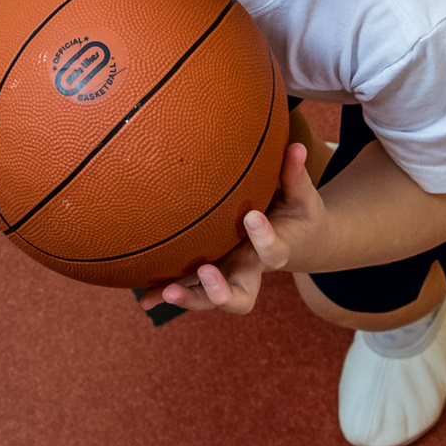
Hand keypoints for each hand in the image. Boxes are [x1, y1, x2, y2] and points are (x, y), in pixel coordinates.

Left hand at [142, 143, 325, 316]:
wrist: (298, 243)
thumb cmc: (297, 215)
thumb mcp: (301, 197)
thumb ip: (295, 175)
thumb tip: (296, 146)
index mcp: (276, 251)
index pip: (274, 251)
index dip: (264, 237)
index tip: (251, 216)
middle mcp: (249, 269)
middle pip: (241, 296)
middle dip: (222, 291)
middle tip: (205, 272)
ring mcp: (227, 275)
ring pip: (207, 298)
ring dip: (188, 297)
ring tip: (166, 292)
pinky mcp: (208, 274)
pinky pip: (186, 287)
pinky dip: (164, 294)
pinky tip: (144, 298)